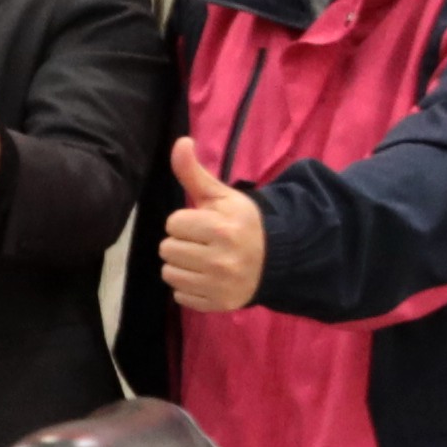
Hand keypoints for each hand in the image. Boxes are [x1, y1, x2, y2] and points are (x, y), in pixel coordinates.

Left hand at [161, 137, 269, 314]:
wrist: (279, 259)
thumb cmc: (243, 223)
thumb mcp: (222, 197)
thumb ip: (194, 173)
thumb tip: (180, 141)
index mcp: (221, 228)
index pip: (173, 224)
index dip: (186, 222)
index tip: (203, 224)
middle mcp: (221, 259)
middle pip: (167, 249)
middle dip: (182, 243)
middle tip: (203, 242)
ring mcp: (220, 285)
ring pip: (169, 273)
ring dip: (181, 265)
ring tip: (202, 259)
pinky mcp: (218, 305)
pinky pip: (180, 296)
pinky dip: (188, 287)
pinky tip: (206, 277)